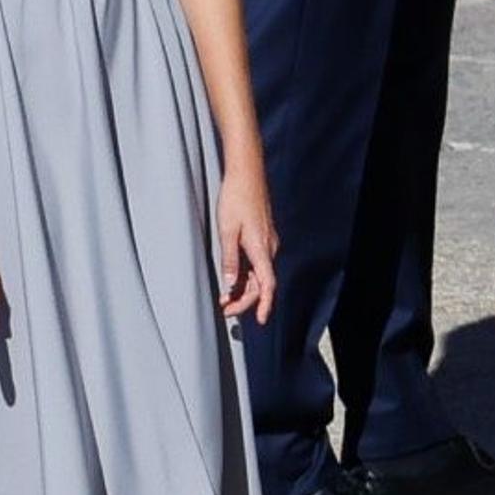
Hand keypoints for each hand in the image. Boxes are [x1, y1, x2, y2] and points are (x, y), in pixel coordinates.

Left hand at [216, 159, 277, 325]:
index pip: (267, 284)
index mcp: (261, 248)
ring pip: (259, 273)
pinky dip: (246, 275)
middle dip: (245, 300)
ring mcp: (267, 242)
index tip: (262, 320)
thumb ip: (229, 259)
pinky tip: (232, 279)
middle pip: (262, 283)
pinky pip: (257, 262)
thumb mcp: (227, 230)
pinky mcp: (262, 236)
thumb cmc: (235, 198)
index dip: (265, 304)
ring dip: (244, 288)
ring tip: (225, 298)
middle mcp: (268, 248)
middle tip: (225, 310)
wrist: (246, 173)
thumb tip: (230, 284)